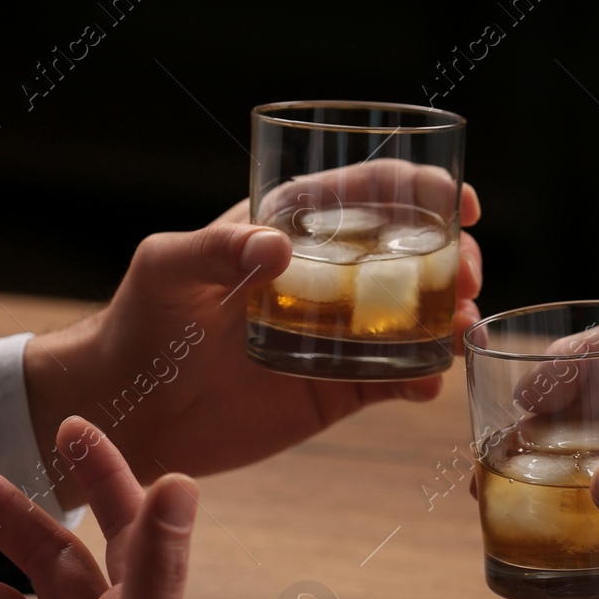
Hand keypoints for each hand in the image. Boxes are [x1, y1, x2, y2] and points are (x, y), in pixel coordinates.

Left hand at [26, 161, 484, 507]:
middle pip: (410, 254)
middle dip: (452, 259)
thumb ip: (216, 250)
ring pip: (416, 318)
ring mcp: (339, 335)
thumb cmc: (141, 320)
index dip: (422, 190)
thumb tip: (278, 246)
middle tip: (466, 277)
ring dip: (451, 318)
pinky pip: (397, 380)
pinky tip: (431, 382)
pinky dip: (424, 379)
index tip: (459, 202)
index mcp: (293, 228)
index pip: (369, 194)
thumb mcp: (167, 268)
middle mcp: (327, 276)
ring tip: (460, 330)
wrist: (132, 408)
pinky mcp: (340, 389)